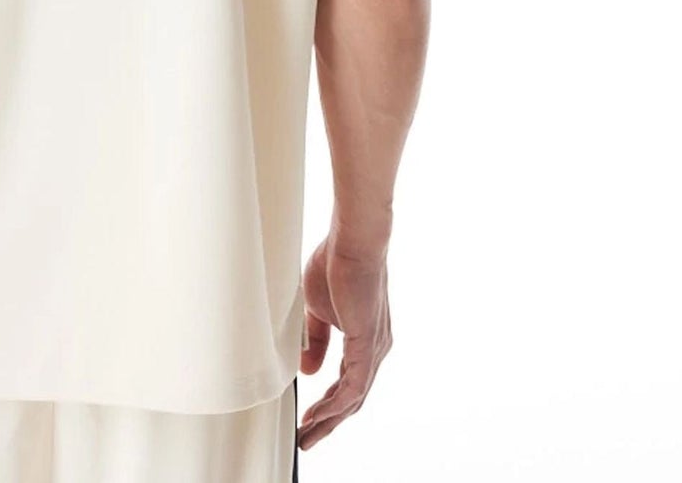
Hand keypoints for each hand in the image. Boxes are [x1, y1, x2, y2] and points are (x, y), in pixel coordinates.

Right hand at [296, 233, 392, 449]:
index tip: (307, 418)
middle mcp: (375, 350)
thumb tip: (310, 370)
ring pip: (354, 398)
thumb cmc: (335, 264)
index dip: (327, 404)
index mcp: (364, 341)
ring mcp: (375, 348)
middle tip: (306, 440)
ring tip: (307, 435)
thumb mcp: (318, 310)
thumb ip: (316, 340)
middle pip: (352, 399)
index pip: (346, 383)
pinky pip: (353, 386)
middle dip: (327, 422)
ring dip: (329, 420)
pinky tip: (318, 414)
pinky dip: (334, 403)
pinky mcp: (369, 344)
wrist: (353, 241)